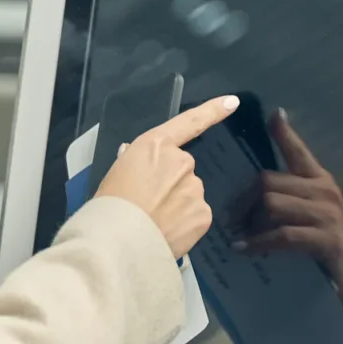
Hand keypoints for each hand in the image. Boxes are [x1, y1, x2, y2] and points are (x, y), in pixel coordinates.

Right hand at [96, 95, 240, 257]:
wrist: (120, 241)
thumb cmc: (109, 205)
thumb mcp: (115, 174)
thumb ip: (132, 161)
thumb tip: (133, 155)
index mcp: (156, 145)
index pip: (190, 123)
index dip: (212, 110)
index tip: (233, 102)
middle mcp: (181, 161)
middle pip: (183, 169)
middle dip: (171, 184)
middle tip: (149, 204)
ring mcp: (195, 187)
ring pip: (189, 194)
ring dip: (177, 205)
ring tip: (155, 222)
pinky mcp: (203, 213)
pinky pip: (195, 215)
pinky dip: (185, 223)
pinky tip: (168, 232)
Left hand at [235, 110, 342, 303]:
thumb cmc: (326, 240)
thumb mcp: (310, 211)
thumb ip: (288, 196)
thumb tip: (254, 192)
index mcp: (320, 180)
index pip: (299, 152)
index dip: (285, 133)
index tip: (274, 114)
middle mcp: (324, 190)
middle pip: (269, 182)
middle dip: (244, 201)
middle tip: (230, 218)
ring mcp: (326, 214)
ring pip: (272, 204)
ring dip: (249, 222)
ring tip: (239, 235)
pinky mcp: (325, 238)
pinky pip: (282, 234)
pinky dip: (258, 243)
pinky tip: (244, 250)